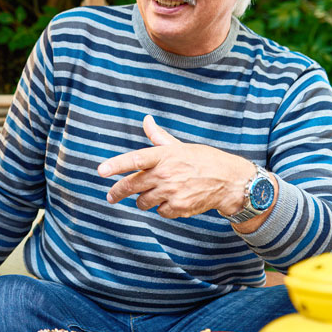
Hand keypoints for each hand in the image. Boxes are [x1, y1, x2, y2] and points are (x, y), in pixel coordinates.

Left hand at [98, 115, 255, 218]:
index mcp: (164, 155)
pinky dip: (162, 208)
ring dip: (143, 200)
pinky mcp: (179, 207)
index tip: (101, 171)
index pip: (135, 159)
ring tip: (152, 194)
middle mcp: (166, 173)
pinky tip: (172, 200)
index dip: (116, 165)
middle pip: (132, 185)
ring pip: (143, 201)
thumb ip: (158, 136)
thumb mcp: (180, 145)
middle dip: (117, 192)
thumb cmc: (203, 160)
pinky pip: (160, 211)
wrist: (230, 181)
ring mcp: (172, 192)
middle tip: (110, 196)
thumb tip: (146, 120)